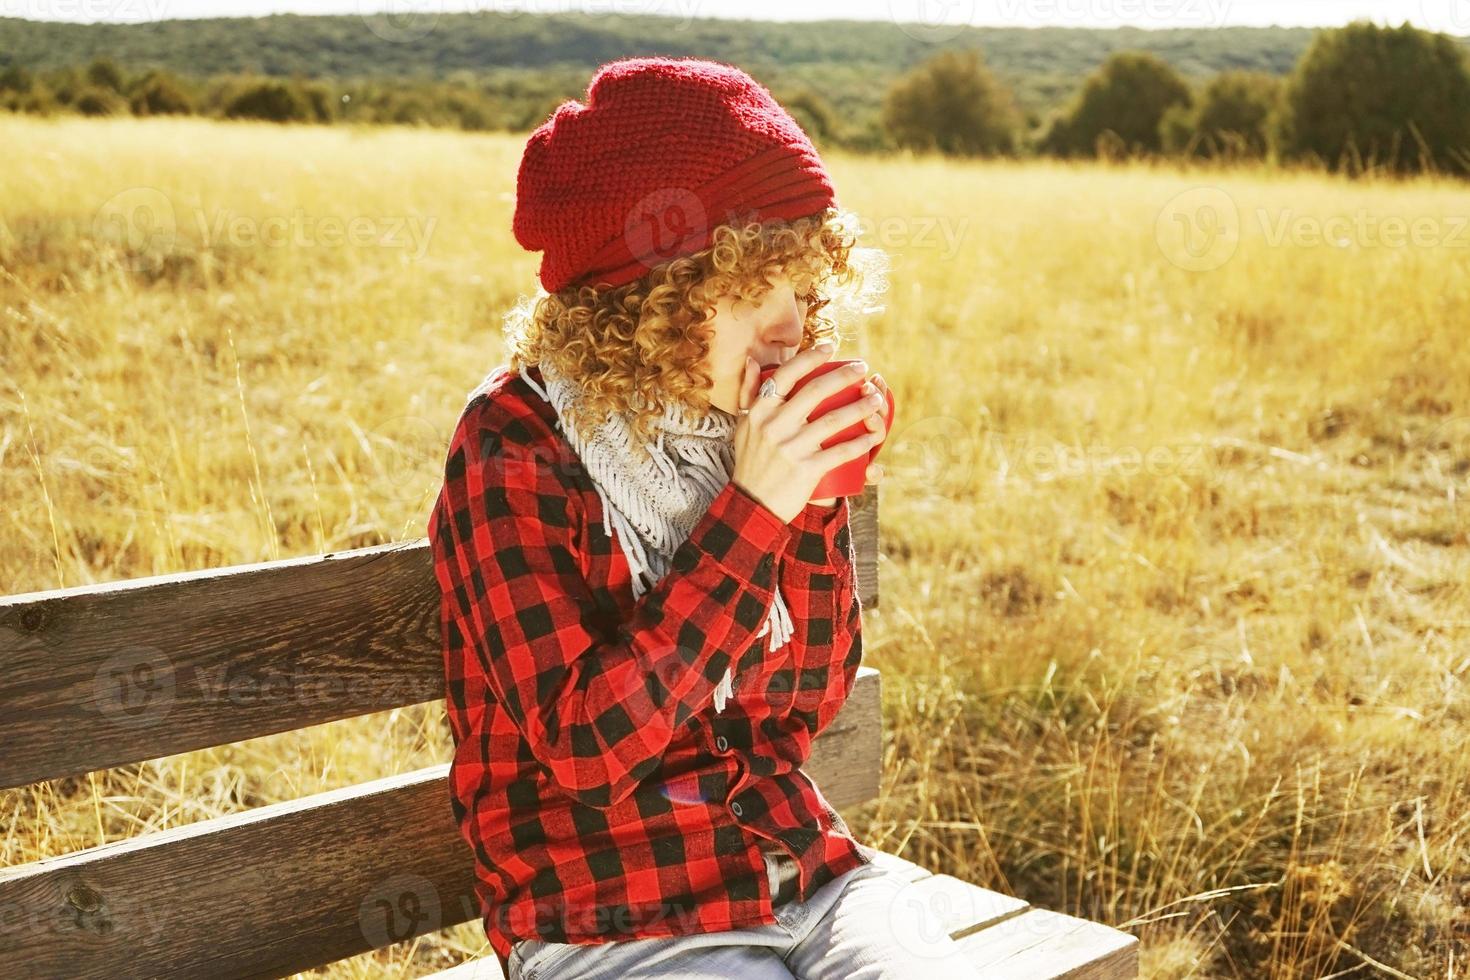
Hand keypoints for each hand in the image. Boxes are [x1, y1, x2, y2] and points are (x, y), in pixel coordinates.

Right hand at [730, 345, 886, 523]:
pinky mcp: (807, 470)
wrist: (753, 503)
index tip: (831, 347)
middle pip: (816, 391)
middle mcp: (774, 426)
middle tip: (862, 367)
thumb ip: (748, 392)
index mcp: (761, 411)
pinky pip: (841, 452)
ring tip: (876, 399)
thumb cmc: (751, 461)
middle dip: (844, 375)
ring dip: (860, 406)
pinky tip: (874, 436)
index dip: (811, 357)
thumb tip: (751, 359)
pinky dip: (861, 443)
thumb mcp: (744, 425)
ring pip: (834, 420)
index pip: (787, 374)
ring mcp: (791, 448)